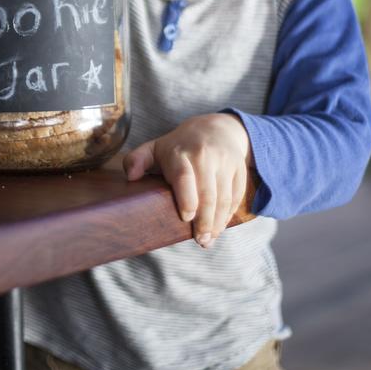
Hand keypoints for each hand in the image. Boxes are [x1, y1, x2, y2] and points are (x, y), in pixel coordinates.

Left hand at [123, 113, 252, 248]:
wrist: (216, 128)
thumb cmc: (180, 145)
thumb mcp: (156, 147)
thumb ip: (138, 160)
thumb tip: (130, 177)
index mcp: (181, 153)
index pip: (184, 176)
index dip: (187, 198)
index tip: (186, 217)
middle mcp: (205, 156)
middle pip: (207, 192)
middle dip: (204, 220)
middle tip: (199, 240)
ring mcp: (225, 162)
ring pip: (224, 197)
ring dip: (217, 222)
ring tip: (208, 240)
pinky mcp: (239, 169)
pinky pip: (236, 196)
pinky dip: (228, 215)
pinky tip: (219, 228)